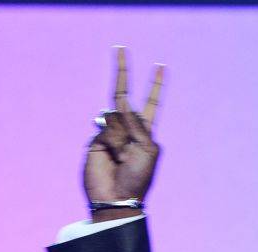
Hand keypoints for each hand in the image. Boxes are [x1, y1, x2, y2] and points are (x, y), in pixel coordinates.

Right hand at [83, 46, 164, 221]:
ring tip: (122, 159)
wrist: (117, 197)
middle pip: (123, 97)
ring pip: (115, 117)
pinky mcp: (96, 139)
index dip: (155, 86)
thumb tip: (119, 105)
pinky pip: (106, 129)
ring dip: (122, 138)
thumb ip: (136, 125)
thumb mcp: (148, 150)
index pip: (151, 103)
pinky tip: (112, 157)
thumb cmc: (138, 177)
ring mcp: (110, 132)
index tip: (161, 67)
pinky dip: (112, 142)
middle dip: (122, 72)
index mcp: (146, 132)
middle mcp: (128, 128)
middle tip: (120, 47)